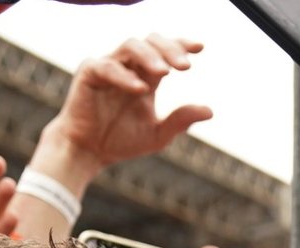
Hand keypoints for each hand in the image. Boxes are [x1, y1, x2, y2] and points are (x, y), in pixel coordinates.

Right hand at [33, 34, 210, 181]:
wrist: (90, 152)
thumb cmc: (122, 140)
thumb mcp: (158, 134)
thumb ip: (180, 120)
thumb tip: (210, 111)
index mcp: (146, 77)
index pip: (164, 52)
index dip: (181, 45)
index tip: (200, 47)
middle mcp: (128, 67)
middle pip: (150, 42)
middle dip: (169, 49)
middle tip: (186, 66)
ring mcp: (108, 67)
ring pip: (130, 46)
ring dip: (149, 57)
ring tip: (165, 72)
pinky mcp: (89, 74)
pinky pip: (106, 67)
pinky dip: (124, 76)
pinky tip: (140, 89)